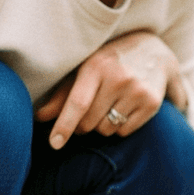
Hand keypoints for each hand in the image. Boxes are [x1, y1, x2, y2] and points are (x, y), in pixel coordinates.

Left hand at [35, 31, 188, 149]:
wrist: (154, 51)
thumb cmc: (109, 61)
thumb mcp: (85, 69)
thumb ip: (63, 94)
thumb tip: (39, 117)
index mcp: (96, 65)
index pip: (78, 103)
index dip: (65, 125)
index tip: (55, 143)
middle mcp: (119, 78)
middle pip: (90, 122)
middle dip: (83, 125)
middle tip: (86, 115)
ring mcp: (137, 91)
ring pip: (107, 129)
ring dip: (102, 126)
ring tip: (108, 107)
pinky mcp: (151, 103)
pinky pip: (125, 131)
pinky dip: (119, 126)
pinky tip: (124, 108)